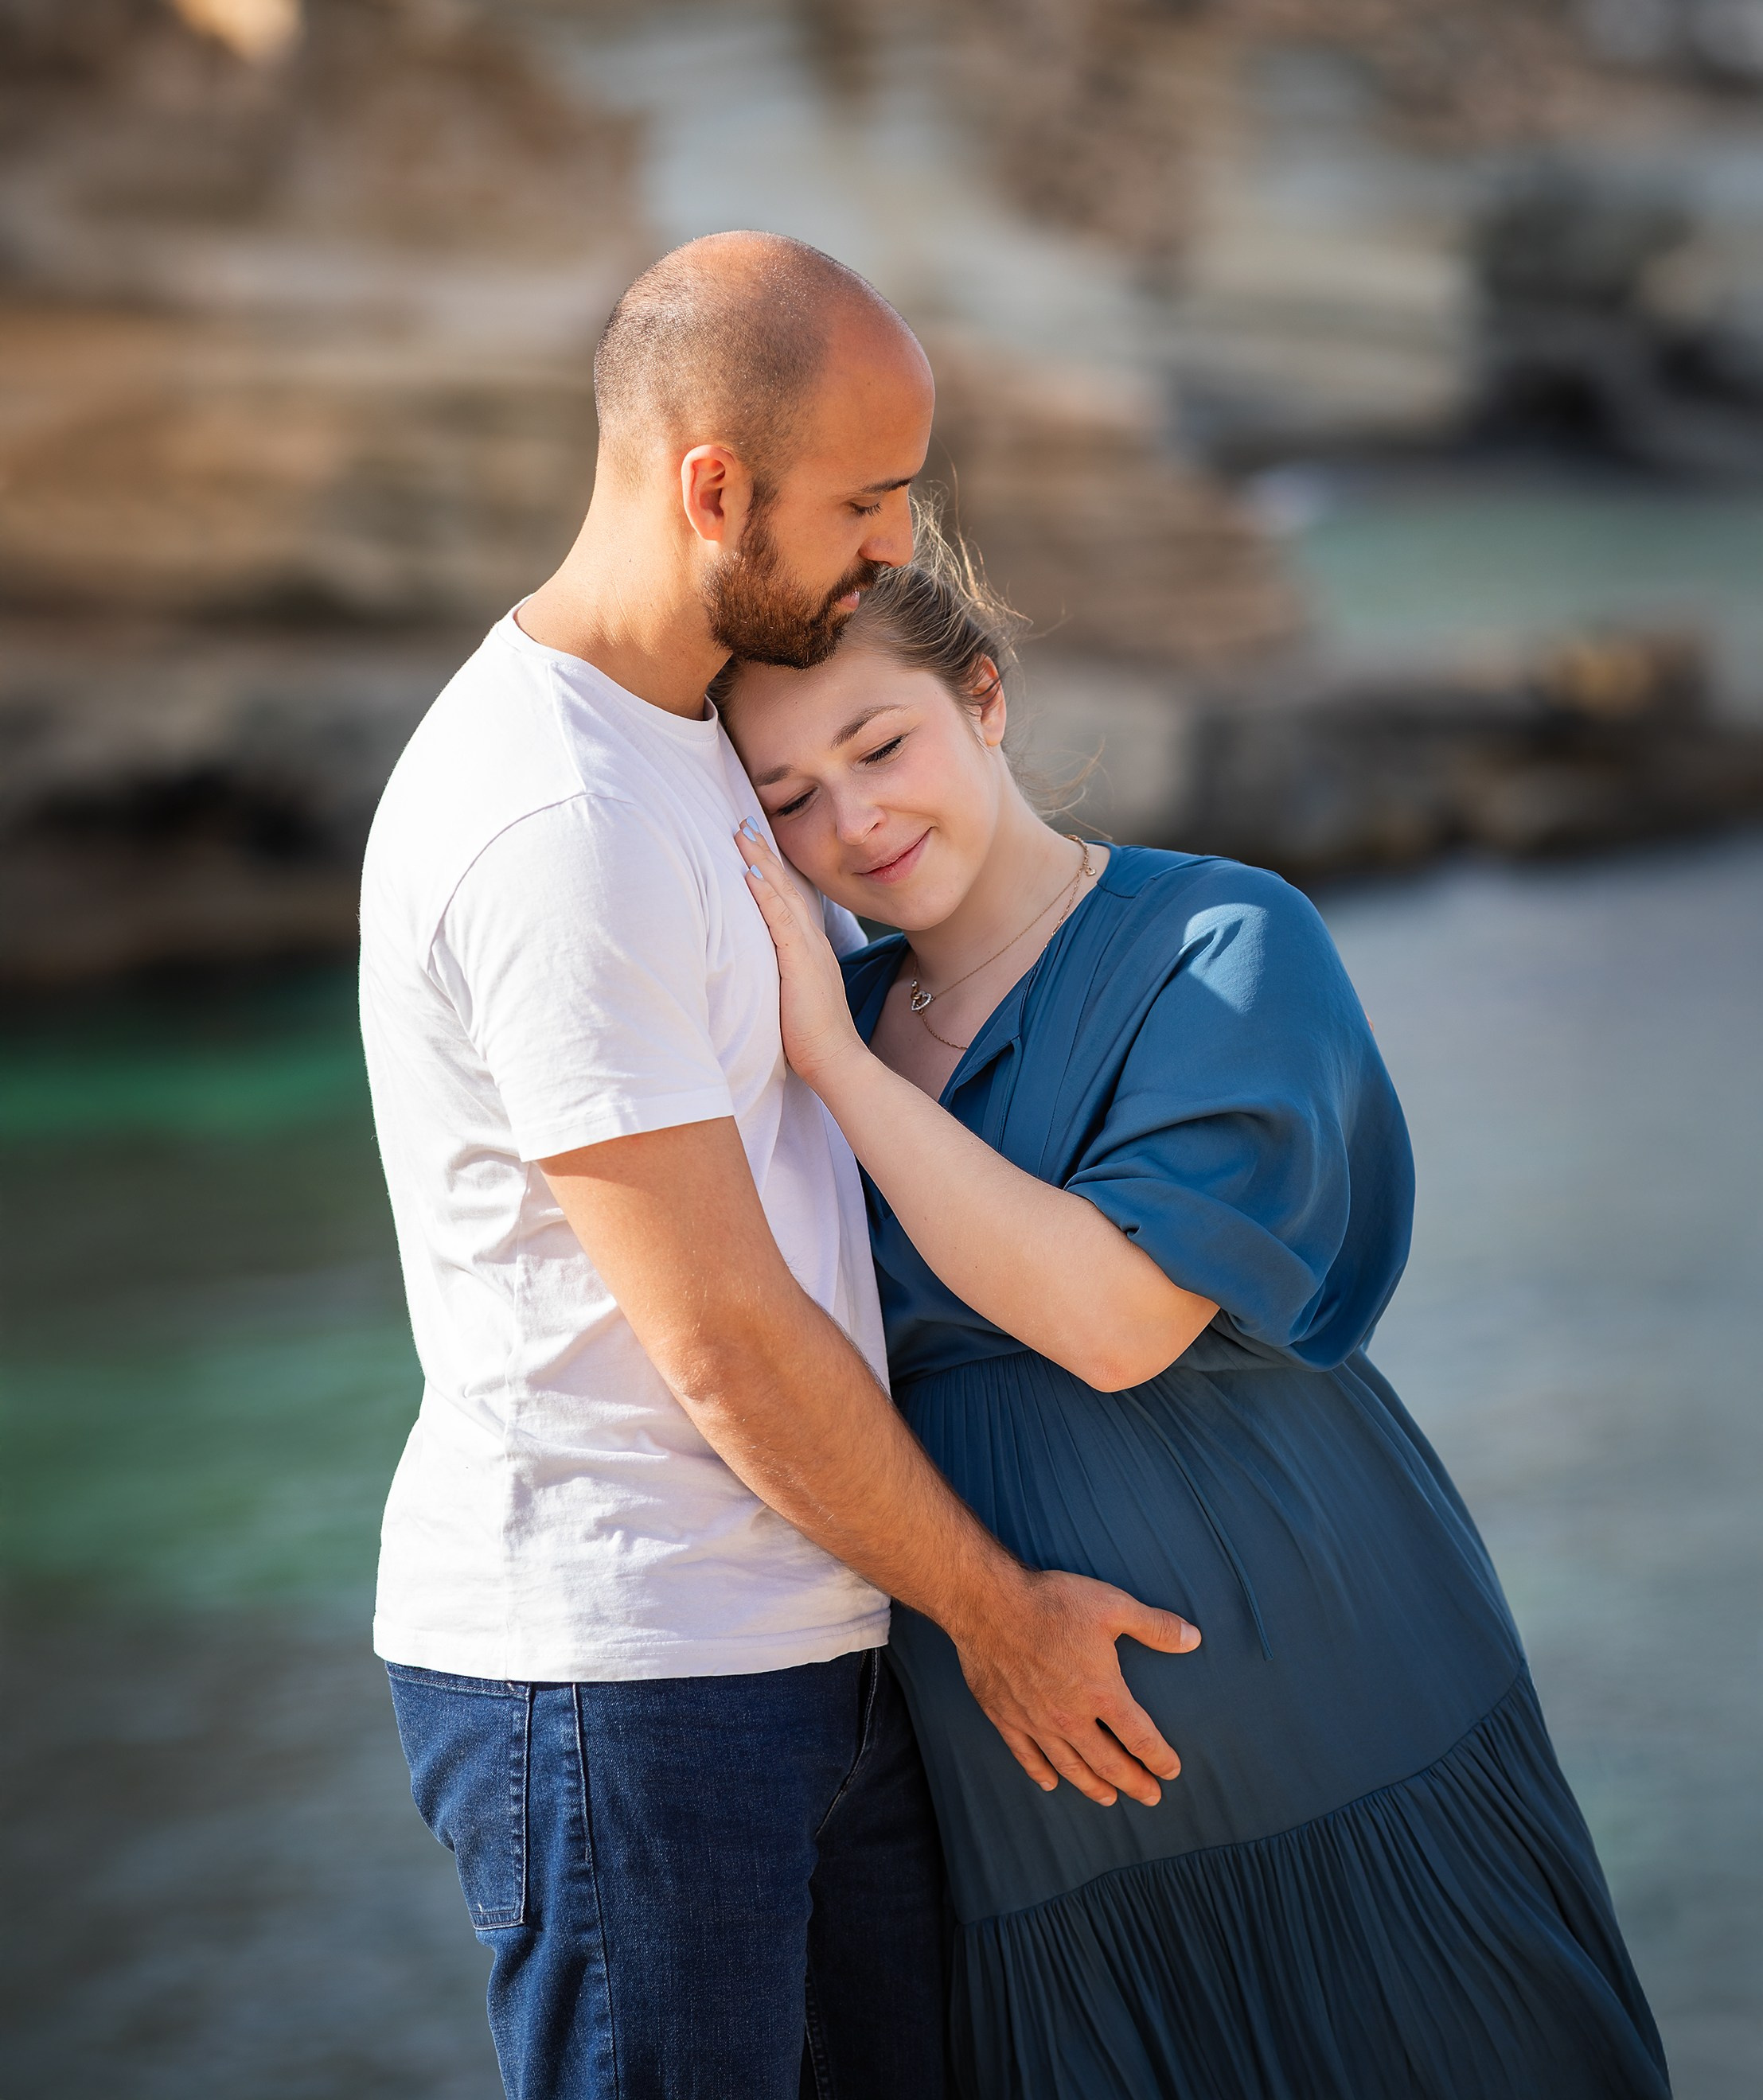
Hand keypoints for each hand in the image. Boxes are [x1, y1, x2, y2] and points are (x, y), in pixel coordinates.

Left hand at [738, 821, 865, 1088]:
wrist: (837, 1060)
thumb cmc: (813, 1035)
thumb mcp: (797, 992)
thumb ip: (785, 971)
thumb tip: (767, 966)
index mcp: (810, 947)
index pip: (789, 898)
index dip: (772, 869)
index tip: (754, 843)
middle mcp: (811, 940)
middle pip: (786, 886)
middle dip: (764, 853)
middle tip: (744, 823)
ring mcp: (808, 949)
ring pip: (782, 894)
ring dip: (761, 862)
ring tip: (741, 834)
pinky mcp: (800, 963)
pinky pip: (781, 921)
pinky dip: (765, 894)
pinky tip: (750, 873)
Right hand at [950, 1566, 1200, 1807]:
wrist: (989, 1603)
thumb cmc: (1053, 1602)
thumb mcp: (1112, 1606)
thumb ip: (1155, 1626)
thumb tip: (1194, 1639)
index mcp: (1102, 1693)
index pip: (1140, 1739)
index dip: (1160, 1759)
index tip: (1171, 1771)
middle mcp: (1071, 1718)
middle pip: (1109, 1763)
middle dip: (1134, 1783)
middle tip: (1150, 1797)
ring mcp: (1036, 1722)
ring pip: (1070, 1767)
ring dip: (1093, 1786)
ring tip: (1109, 1798)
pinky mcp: (1006, 1718)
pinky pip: (1027, 1757)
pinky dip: (1041, 1774)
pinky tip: (1051, 1783)